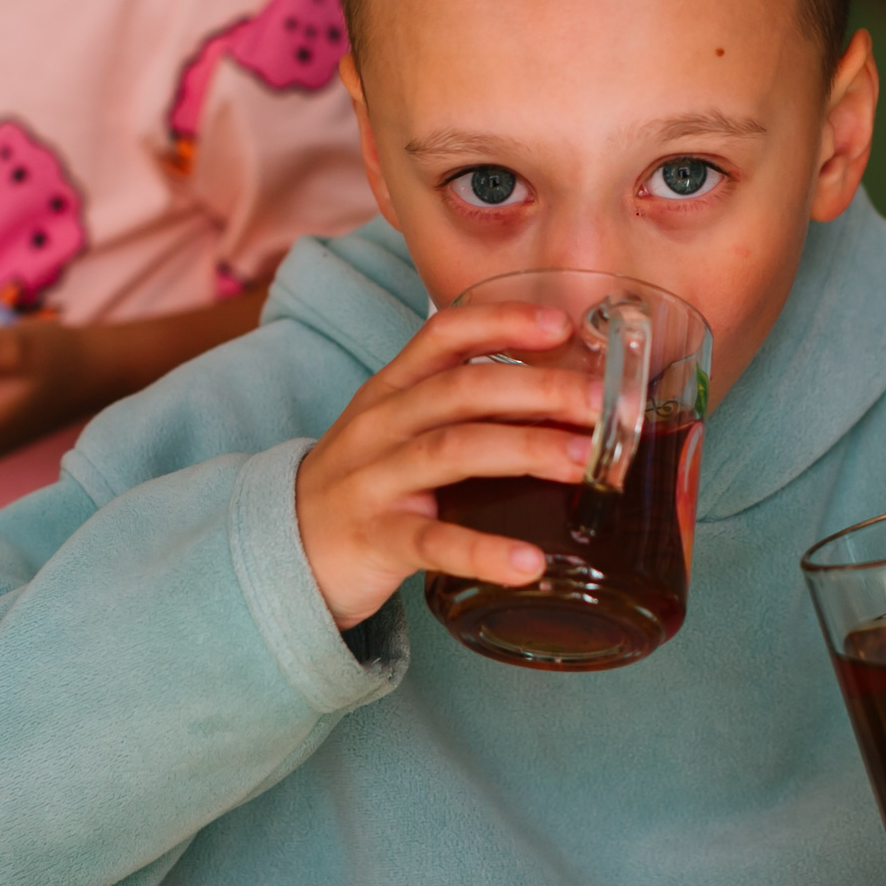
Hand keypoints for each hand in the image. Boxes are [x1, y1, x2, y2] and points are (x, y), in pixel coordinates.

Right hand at [295, 303, 603, 628]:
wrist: (282, 548)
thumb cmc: (365, 483)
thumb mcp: (399, 429)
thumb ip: (462, 409)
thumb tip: (562, 399)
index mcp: (392, 390)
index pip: (444, 334)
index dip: (503, 321)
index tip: (562, 324)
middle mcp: (382, 425)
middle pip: (463, 390)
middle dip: (539, 389)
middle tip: (603, 402)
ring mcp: (374, 481)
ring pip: (453, 452)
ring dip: (526, 451)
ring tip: (587, 463)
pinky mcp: (375, 539)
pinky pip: (434, 543)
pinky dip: (485, 551)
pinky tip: (530, 563)